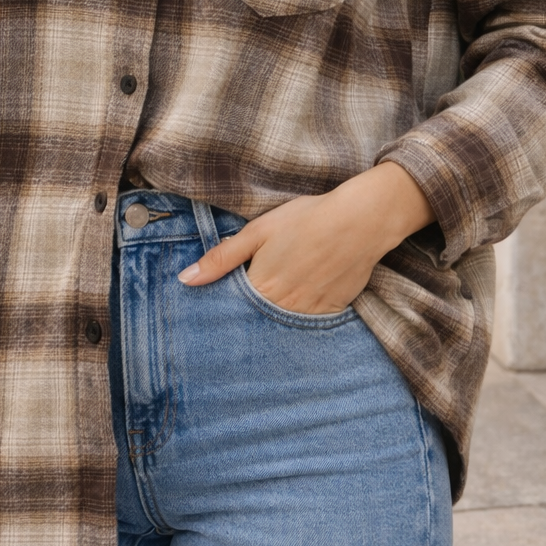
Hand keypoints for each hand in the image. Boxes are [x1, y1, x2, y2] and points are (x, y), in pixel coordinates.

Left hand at [177, 161, 433, 314]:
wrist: (361, 220)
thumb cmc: (306, 219)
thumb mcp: (258, 232)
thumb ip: (221, 258)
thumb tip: (185, 280)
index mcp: (261, 289)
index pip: (232, 312)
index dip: (225, 308)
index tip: (217, 308)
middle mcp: (284, 309)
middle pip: (257, 323)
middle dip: (248, 318)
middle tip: (247, 309)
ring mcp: (310, 313)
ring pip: (283, 326)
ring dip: (274, 320)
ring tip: (275, 301)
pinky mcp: (332, 311)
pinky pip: (309, 323)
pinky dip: (300, 316)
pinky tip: (300, 300)